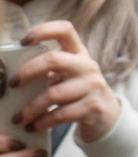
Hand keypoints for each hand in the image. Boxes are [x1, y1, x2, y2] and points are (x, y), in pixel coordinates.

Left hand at [17, 19, 120, 144]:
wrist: (107, 117)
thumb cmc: (77, 93)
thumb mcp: (67, 77)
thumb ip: (47, 70)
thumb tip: (10, 73)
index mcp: (79, 54)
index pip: (65, 30)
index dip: (43, 30)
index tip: (23, 41)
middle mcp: (88, 66)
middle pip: (54, 59)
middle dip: (28, 71)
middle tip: (13, 84)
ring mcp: (94, 86)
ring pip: (54, 93)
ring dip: (31, 108)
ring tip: (19, 118)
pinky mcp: (94, 107)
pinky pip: (61, 114)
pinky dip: (43, 121)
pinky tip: (34, 126)